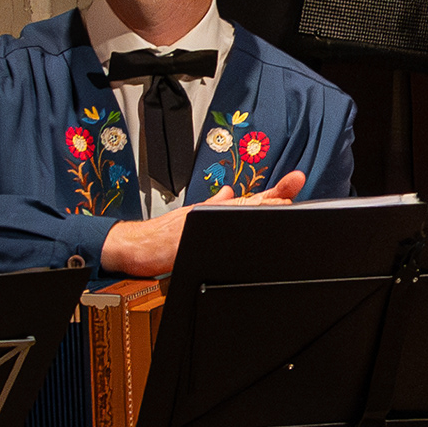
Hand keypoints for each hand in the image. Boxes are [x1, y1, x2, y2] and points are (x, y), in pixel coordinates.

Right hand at [100, 170, 307, 277]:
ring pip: (233, 216)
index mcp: (213, 211)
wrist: (131, 245)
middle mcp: (209, 214)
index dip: (275, 191)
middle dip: (272, 198)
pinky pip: (211, 238)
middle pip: (247, 203)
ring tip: (278, 205)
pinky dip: (227, 235)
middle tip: (293, 189)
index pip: (250, 199)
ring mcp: (198, 226)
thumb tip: (228, 192)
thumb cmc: (160, 234)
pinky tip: (243, 234)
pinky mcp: (185, 241)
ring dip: (255, 210)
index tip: (296, 181)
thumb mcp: (189, 217)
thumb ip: (212, 205)